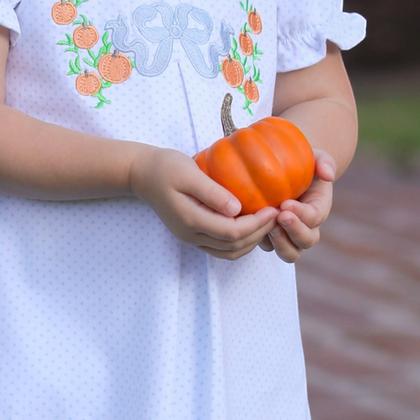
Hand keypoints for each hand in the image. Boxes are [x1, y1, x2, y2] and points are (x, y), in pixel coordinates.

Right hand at [129, 146, 277, 260]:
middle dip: (259, 233)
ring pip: (228, 251)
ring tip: (267, 221)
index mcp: (190, 220)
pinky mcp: (192, 234)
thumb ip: (211, 192)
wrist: (141, 174)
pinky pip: (221, 247)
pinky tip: (250, 225)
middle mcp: (191, 235)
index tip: (274, 208)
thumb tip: (237, 209)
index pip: (232, 232)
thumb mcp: (188, 173)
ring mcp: (190, 237)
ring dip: (251, 241)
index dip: (257, 224)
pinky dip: (239, 241)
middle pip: (233, 246)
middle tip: (278, 214)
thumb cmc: (165, 167)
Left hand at [263, 151, 335, 263]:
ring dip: (280, 243)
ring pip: (289, 252)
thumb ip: (325, 162)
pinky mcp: (271, 237)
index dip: (302, 214)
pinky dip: (261, 241)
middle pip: (306, 240)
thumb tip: (328, 174)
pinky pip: (269, 247)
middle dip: (294, 231)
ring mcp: (289, 235)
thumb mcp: (315, 157)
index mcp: (318, 209)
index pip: (314, 217)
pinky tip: (250, 227)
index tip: (286, 204)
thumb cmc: (302, 163)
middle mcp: (306, 226)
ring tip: (267, 227)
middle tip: (279, 216)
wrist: (286, 172)